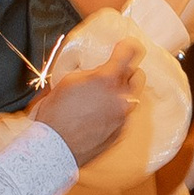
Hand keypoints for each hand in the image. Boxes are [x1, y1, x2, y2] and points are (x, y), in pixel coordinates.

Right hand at [34, 28, 144, 167]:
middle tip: (113, 75)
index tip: (126, 47)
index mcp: (107, 80)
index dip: (128, 47)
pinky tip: (99, 117)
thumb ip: (91, 73)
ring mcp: (124, 117)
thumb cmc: (56, 114)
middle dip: (127, 72)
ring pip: (133, 98)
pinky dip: (116, 113)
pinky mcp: (121, 132)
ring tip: (103, 99)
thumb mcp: (69, 81)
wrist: (55, 148)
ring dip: (122, 94)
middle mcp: (121, 97)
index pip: (129, 54)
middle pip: (138, 75)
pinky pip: (125, 116)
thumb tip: (100, 71)